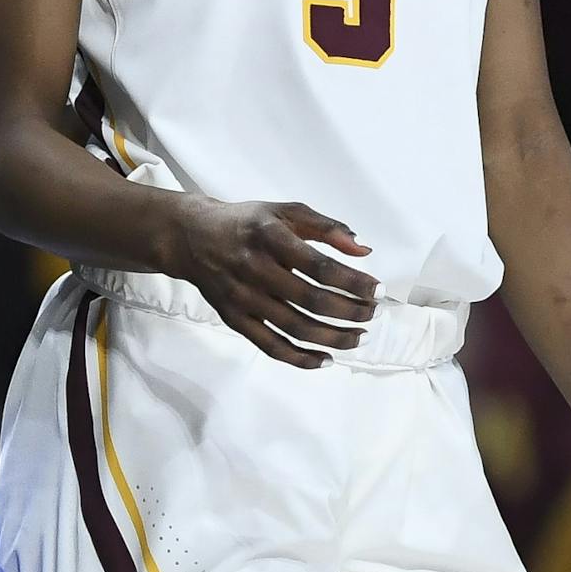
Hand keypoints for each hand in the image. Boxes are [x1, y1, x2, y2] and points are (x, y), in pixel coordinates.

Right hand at [163, 200, 378, 367]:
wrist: (193, 237)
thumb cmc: (247, 222)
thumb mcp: (285, 211)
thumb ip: (326, 228)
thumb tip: (364, 250)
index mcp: (270, 237)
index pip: (319, 266)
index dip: (352, 282)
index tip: (377, 291)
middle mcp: (254, 268)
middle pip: (310, 300)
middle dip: (349, 311)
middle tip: (373, 314)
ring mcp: (242, 298)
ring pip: (294, 327)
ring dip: (333, 338)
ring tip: (358, 337)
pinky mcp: (234, 319)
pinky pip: (270, 347)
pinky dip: (300, 358)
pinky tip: (326, 360)